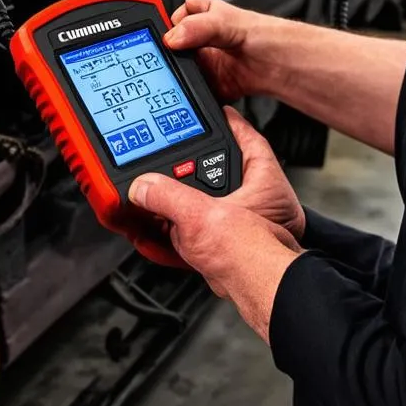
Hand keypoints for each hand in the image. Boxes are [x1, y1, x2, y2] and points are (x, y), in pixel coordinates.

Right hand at [127, 108, 305, 341]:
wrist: (258, 294)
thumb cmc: (253, 254)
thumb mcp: (200, 216)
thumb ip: (167, 197)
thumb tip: (143, 187)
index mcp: (262, 178)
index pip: (246, 137)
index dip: (228, 122)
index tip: (214, 112)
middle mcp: (254, 199)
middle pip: (216, 172)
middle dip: (187, 170)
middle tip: (165, 160)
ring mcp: (239, 223)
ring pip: (202, 205)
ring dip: (175, 206)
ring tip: (150, 198)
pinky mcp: (224, 246)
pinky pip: (194, 233)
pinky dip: (174, 233)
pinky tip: (154, 233)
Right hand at [163, 0, 275, 101]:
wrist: (287, 68)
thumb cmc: (269, 37)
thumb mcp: (233, 23)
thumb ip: (202, 27)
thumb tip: (174, 37)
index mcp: (202, 13)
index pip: (173, 14)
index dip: (167, 24)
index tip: (166, 38)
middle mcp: (201, 37)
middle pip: (171, 45)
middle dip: (169, 55)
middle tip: (172, 61)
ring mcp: (204, 61)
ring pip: (178, 69)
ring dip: (177, 76)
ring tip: (184, 77)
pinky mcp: (210, 83)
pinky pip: (190, 90)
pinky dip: (189, 94)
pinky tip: (195, 92)